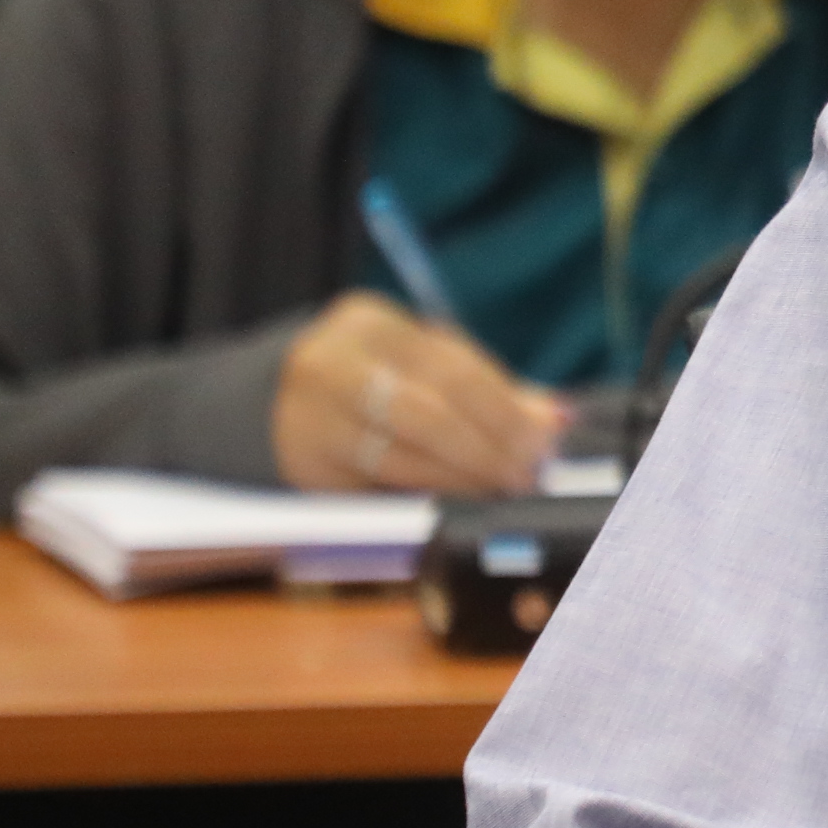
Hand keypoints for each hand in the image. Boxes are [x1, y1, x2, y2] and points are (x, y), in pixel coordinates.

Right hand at [272, 292, 565, 490]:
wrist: (270, 399)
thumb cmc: (370, 375)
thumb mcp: (418, 362)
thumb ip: (488, 387)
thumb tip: (557, 419)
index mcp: (370, 324)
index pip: (451, 368)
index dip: (504, 408)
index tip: (545, 439)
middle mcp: (332, 367)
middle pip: (424, 413)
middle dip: (486, 449)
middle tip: (527, 475)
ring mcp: (311, 421)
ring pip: (398, 459)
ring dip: (460, 481)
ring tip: (500, 490)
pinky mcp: (306, 471)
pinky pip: (376, 492)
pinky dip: (423, 498)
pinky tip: (457, 503)